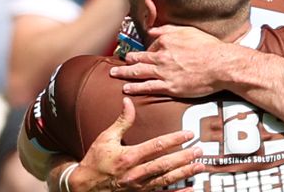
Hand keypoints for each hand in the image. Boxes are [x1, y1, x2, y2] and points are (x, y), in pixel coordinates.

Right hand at [70, 97, 204, 190]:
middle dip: (184, 157)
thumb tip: (128, 102)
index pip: (156, 146)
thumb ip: (121, 121)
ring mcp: (138, 187)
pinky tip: (190, 189)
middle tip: (200, 150)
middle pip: (165, 164)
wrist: (83, 187)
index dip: (174, 139)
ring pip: (166, 179)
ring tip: (200, 167)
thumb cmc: (95, 161)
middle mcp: (135, 173)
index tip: (188, 134)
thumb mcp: (105, 138)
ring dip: (184, 173)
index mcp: (128, 157)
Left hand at [109, 25, 242, 96]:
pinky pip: (148, 87)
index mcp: (166, 41)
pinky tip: (127, 88)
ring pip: (138, 73)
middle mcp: (161, 56)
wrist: (220, 65)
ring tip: (114, 75)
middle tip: (116, 65)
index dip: (145, 50)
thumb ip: (168, 29)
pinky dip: (135, 87)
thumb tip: (152, 31)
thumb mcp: (188, 31)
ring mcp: (164, 72)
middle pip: (139, 59)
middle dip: (127, 61)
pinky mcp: (170, 87)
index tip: (140, 54)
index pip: (150, 45)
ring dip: (124, 74)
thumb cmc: (208, 47)